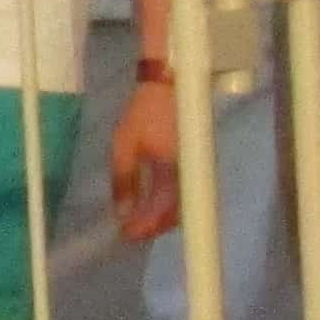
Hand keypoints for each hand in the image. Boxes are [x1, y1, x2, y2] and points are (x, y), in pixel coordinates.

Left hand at [106, 74, 180, 242]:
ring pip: (183, 206)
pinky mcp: (196, 164)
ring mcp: (195, 170)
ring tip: (139, 221)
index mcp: (171, 170)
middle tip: (130, 230)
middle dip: (153, 227)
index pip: (161, 212)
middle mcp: (188, 174)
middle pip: (175, 215)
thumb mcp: (124, 145)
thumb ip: (123, 181)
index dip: (144, 227)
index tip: (125, 234)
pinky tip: (153, 204)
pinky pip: (185, 193)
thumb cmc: (144, 114)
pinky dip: (170, 205)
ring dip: (162, 218)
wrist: (169, 86)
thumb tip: (123, 213)